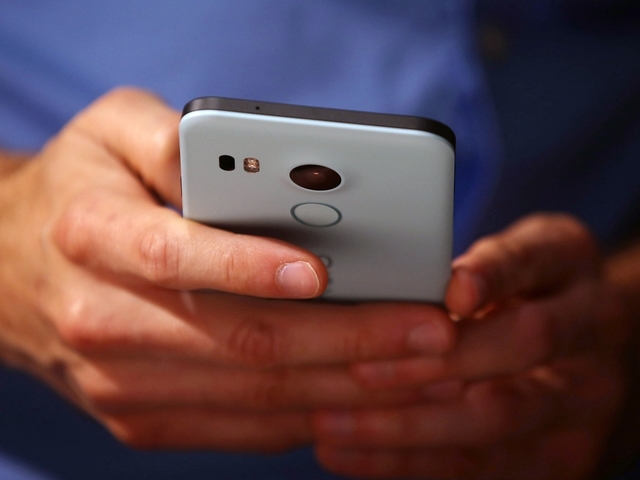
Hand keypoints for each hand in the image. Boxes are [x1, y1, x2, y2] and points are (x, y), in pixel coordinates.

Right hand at [0, 88, 456, 451]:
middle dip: (347, 339)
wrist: (11, 271)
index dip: (249, 267)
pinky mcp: (145, 420)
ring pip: (255, 394)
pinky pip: (245, 427)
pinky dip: (315, 414)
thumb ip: (172, 137)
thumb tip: (249, 162)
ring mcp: (124, 385)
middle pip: (241, 341)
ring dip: (349, 385)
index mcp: (94, 236)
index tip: (324, 270)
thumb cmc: (78, 189)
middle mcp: (103, 320)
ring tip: (424, 368)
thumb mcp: (109, 132)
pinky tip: (373, 394)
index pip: (177, 257)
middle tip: (430, 329)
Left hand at [313, 214, 630, 478]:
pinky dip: (408, 462)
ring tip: (333, 422)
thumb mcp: (510, 258)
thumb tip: (386, 282)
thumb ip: (465, 267)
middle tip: (359, 370)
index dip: (491, 274)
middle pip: (524, 346)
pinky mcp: (557, 457)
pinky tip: (351, 452)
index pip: (531, 260)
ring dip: (407, 426)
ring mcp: (580, 403)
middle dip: (437, 361)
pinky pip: (479, 467)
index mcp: (568, 263)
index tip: (449, 290)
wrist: (586, 354)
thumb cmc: (528, 291)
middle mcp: (590, 332)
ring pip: (496, 421)